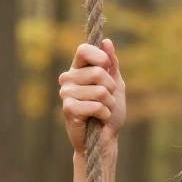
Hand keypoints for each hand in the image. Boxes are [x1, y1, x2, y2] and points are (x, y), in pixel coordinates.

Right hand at [59, 38, 125, 155]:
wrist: (104, 140)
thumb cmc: (109, 112)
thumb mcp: (116, 85)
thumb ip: (112, 64)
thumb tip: (107, 42)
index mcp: (79, 69)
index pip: (84, 49)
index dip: (100, 57)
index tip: (107, 67)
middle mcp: (69, 78)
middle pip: (98, 72)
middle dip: (111, 89)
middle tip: (107, 100)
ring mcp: (66, 93)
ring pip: (100, 91)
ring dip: (109, 104)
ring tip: (102, 111)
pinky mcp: (68, 108)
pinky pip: (96, 106)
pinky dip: (104, 114)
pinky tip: (98, 119)